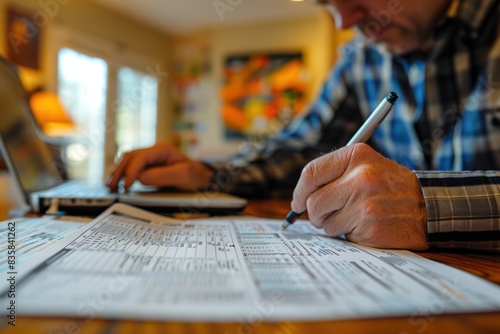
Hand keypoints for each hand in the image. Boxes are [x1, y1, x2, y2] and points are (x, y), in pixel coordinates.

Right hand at [107, 141, 212, 191]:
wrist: (203, 178)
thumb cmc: (196, 175)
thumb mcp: (184, 175)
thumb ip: (162, 176)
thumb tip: (141, 178)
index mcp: (162, 149)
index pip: (140, 158)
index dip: (130, 171)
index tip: (126, 185)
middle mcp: (154, 151)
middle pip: (130, 157)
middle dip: (119, 172)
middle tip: (111, 187)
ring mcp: (151, 158)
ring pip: (128, 161)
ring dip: (118, 172)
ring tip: (110, 185)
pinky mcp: (150, 166)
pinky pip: (132, 167)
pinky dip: (123, 174)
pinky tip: (117, 182)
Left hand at [291, 143, 428, 250]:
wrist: (428, 207)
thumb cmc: (390, 187)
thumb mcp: (366, 165)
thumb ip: (335, 174)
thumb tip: (300, 196)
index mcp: (356, 155)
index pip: (310, 173)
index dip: (299, 192)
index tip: (297, 202)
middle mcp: (360, 177)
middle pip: (312, 202)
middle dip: (314, 214)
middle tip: (327, 214)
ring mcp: (365, 203)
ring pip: (324, 222)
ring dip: (333, 225)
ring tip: (355, 217)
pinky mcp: (369, 226)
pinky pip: (341, 235)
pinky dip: (348, 234)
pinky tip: (365, 225)